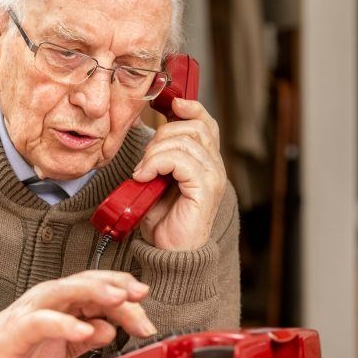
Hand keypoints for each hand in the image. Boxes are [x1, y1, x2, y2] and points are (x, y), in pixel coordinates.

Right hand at [0, 270, 155, 357]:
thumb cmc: (29, 343)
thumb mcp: (70, 341)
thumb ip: (92, 334)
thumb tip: (112, 330)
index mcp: (68, 297)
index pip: (101, 286)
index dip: (125, 290)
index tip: (146, 303)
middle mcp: (55, 295)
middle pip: (89, 282)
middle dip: (117, 285)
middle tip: (140, 295)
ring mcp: (38, 306)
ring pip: (69, 290)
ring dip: (96, 292)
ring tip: (118, 299)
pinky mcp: (23, 325)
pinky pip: (46, 321)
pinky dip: (67, 325)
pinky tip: (86, 331)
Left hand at [132, 98, 226, 250]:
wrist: (169, 253)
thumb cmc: (163, 220)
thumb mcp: (157, 179)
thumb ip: (159, 155)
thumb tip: (148, 131)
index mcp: (205, 161)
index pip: (205, 121)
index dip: (189, 107)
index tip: (169, 104)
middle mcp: (214, 165)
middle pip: (193, 125)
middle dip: (161, 135)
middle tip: (145, 161)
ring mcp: (213, 176)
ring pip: (183, 140)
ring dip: (154, 153)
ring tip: (143, 173)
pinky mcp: (205, 187)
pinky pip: (180, 159)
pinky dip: (156, 163)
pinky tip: (145, 177)